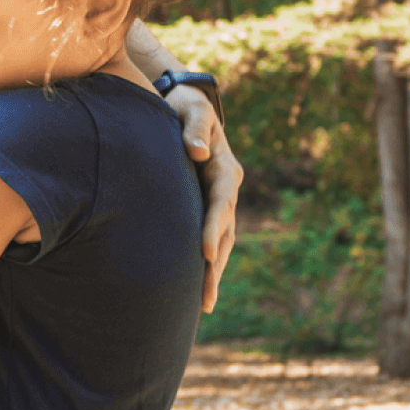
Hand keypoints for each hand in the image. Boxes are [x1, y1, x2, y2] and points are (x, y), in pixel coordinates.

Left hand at [167, 85, 242, 312]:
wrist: (185, 105)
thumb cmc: (184, 106)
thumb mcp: (191, 109)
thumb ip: (195, 128)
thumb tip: (196, 153)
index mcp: (224, 167)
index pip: (220, 203)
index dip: (214, 228)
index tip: (207, 254)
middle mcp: (226, 187)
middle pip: (225, 231)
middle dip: (216, 265)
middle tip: (204, 297)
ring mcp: (218, 199)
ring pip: (221, 240)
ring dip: (213, 271)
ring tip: (203, 304)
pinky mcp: (205, 206)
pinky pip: (209, 237)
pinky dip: (206, 262)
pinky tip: (195, 287)